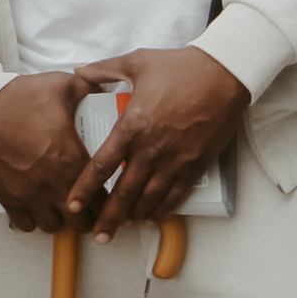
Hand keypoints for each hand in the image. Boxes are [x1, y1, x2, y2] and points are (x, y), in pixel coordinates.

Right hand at [0, 70, 95, 231]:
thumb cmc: (21, 97)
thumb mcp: (62, 85)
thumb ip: (90, 90)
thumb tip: (106, 90)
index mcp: (73, 159)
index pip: (104, 198)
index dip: (110, 201)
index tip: (107, 195)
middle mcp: (54, 184)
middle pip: (81, 223)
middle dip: (88, 216)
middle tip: (86, 204)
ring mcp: (29, 195)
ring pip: (54, 227)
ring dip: (60, 219)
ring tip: (61, 206)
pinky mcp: (8, 198)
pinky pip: (26, 225)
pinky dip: (33, 220)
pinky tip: (36, 206)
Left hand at [69, 48, 252, 237]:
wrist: (223, 74)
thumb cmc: (179, 67)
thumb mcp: (136, 62)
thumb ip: (103, 70)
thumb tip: (78, 71)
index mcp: (131, 126)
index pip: (101, 167)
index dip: (85, 190)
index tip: (73, 206)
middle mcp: (151, 149)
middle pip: (123, 193)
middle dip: (109, 218)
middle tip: (98, 235)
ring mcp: (175, 160)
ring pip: (150, 199)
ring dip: (135, 216)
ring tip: (123, 226)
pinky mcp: (196, 165)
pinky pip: (177, 195)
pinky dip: (163, 210)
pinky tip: (153, 217)